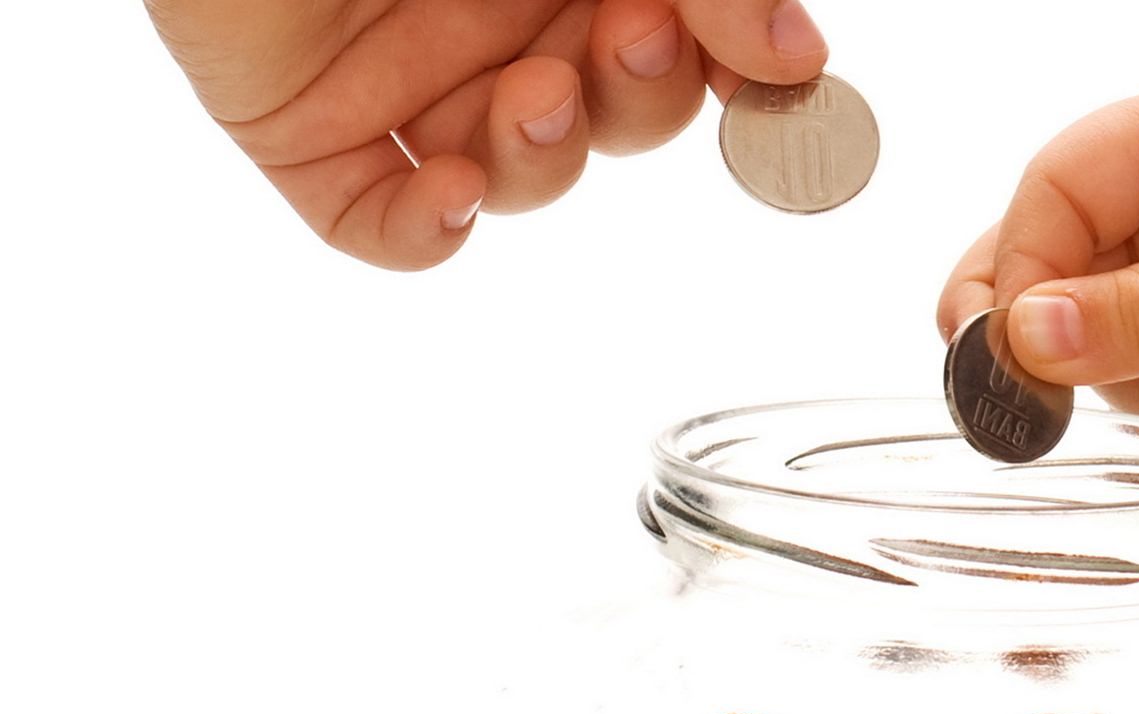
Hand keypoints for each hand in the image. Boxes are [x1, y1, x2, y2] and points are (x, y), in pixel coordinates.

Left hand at [148, 0, 829, 269]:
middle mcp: (497, 18)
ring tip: (532, 95)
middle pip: (615, 119)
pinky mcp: (304, 131)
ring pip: (516, 176)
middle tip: (635, 41)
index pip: (684, 45)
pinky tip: (446, 187)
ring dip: (544, 158)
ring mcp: (403, 79)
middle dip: (643, 102)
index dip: (731, 73)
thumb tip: (799, 59)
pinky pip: (379, 227)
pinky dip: (425, 232)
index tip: (778, 74)